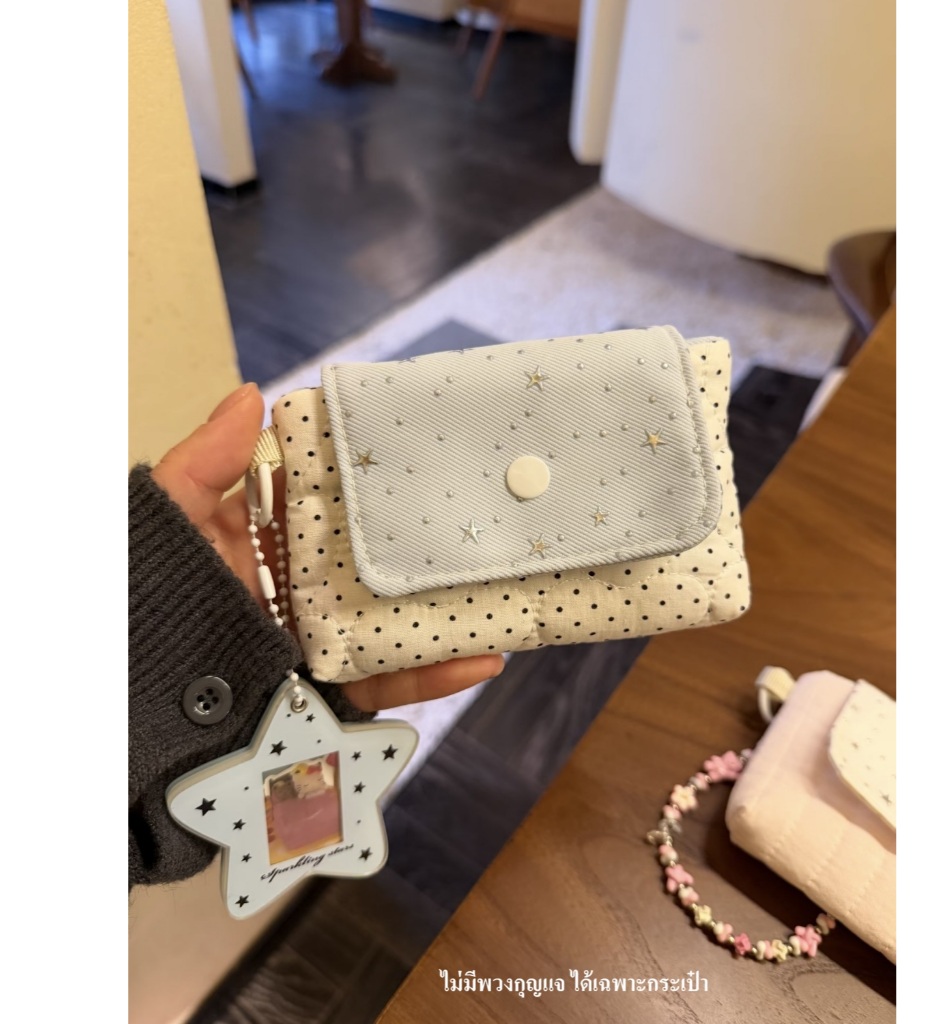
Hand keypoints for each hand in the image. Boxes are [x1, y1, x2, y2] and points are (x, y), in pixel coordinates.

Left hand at [150, 383, 504, 710]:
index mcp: (273, 540)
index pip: (336, 502)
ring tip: (509, 589)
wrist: (144, 707)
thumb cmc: (154, 600)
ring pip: (402, 621)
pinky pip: (394, 683)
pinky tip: (486, 658)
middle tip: (491, 517)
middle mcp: (308, 587)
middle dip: (434, 545)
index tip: (430, 450)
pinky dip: (439, 675)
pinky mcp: (337, 691)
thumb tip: (255, 390)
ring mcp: (328, 639)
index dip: (379, 478)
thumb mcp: (173, 519)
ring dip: (456, 610)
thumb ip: (208, 460)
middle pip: (381, 561)